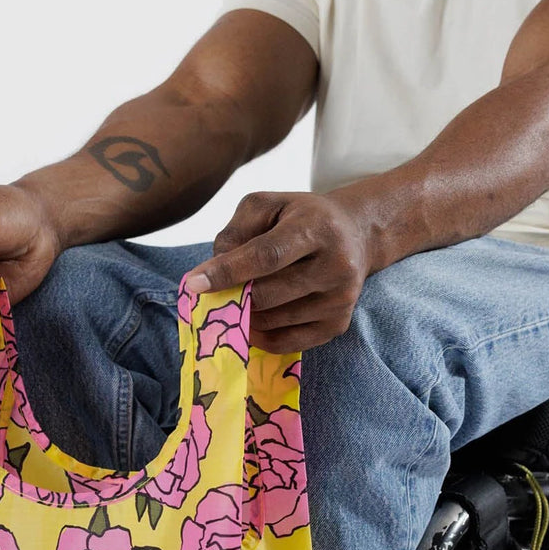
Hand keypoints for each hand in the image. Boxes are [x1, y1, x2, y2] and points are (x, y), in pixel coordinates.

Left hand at [183, 190, 375, 353]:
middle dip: (232, 296)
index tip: (193, 283)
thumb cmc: (301, 217)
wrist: (355, 235)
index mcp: (317, 227)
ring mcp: (340, 299)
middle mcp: (336, 265)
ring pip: (272, 321)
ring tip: (240, 298)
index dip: (228, 272)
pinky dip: (259, 336)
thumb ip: (235, 232)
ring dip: (244, 314)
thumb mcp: (267, 206)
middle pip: (267, 294)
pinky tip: (251, 320)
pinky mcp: (338, 324)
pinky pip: (286, 343)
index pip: (267, 255)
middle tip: (212, 293)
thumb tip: (212, 274)